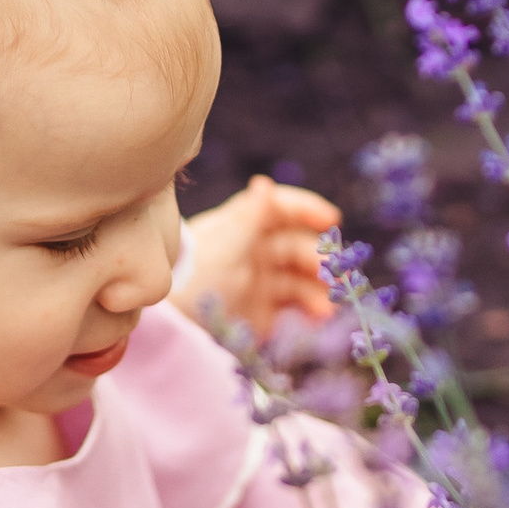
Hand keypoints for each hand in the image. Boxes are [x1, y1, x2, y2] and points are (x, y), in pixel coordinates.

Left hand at [174, 174, 341, 341]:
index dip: (309, 209)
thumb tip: (264, 184)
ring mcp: (262, 282)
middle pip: (299, 247)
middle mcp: (257, 250)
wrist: (172, 323)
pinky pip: (296, 309)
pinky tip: (319, 320)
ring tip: (327, 310)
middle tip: (336, 278)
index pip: (283, 209)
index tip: (332, 219)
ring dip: (320, 291)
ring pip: (302, 280)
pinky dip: (311, 313)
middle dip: (320, 260)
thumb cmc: (195, 277)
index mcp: (245, 226)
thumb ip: (248, 218)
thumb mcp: (224, 246)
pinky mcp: (264, 313)